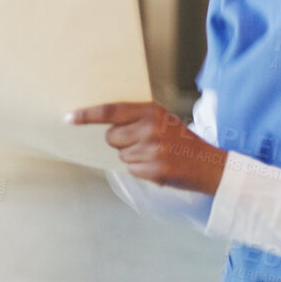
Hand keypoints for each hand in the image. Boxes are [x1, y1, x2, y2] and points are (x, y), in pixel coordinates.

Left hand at [67, 101, 227, 193]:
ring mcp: (154, 150)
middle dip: (121, 141)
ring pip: (121, 155)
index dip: (87, 115)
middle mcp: (151, 128)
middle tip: (144, 142)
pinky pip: (132, 169)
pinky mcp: (156, 170)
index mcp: (151, 111)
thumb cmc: (181, 140)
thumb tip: (102, 123)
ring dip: (134, 157)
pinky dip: (141, 170)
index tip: (69, 118)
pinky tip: (159, 166)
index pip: (111, 111)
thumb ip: (136, 117)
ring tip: (156, 154)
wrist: (211, 165)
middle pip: (111, 137)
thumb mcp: (162, 119)